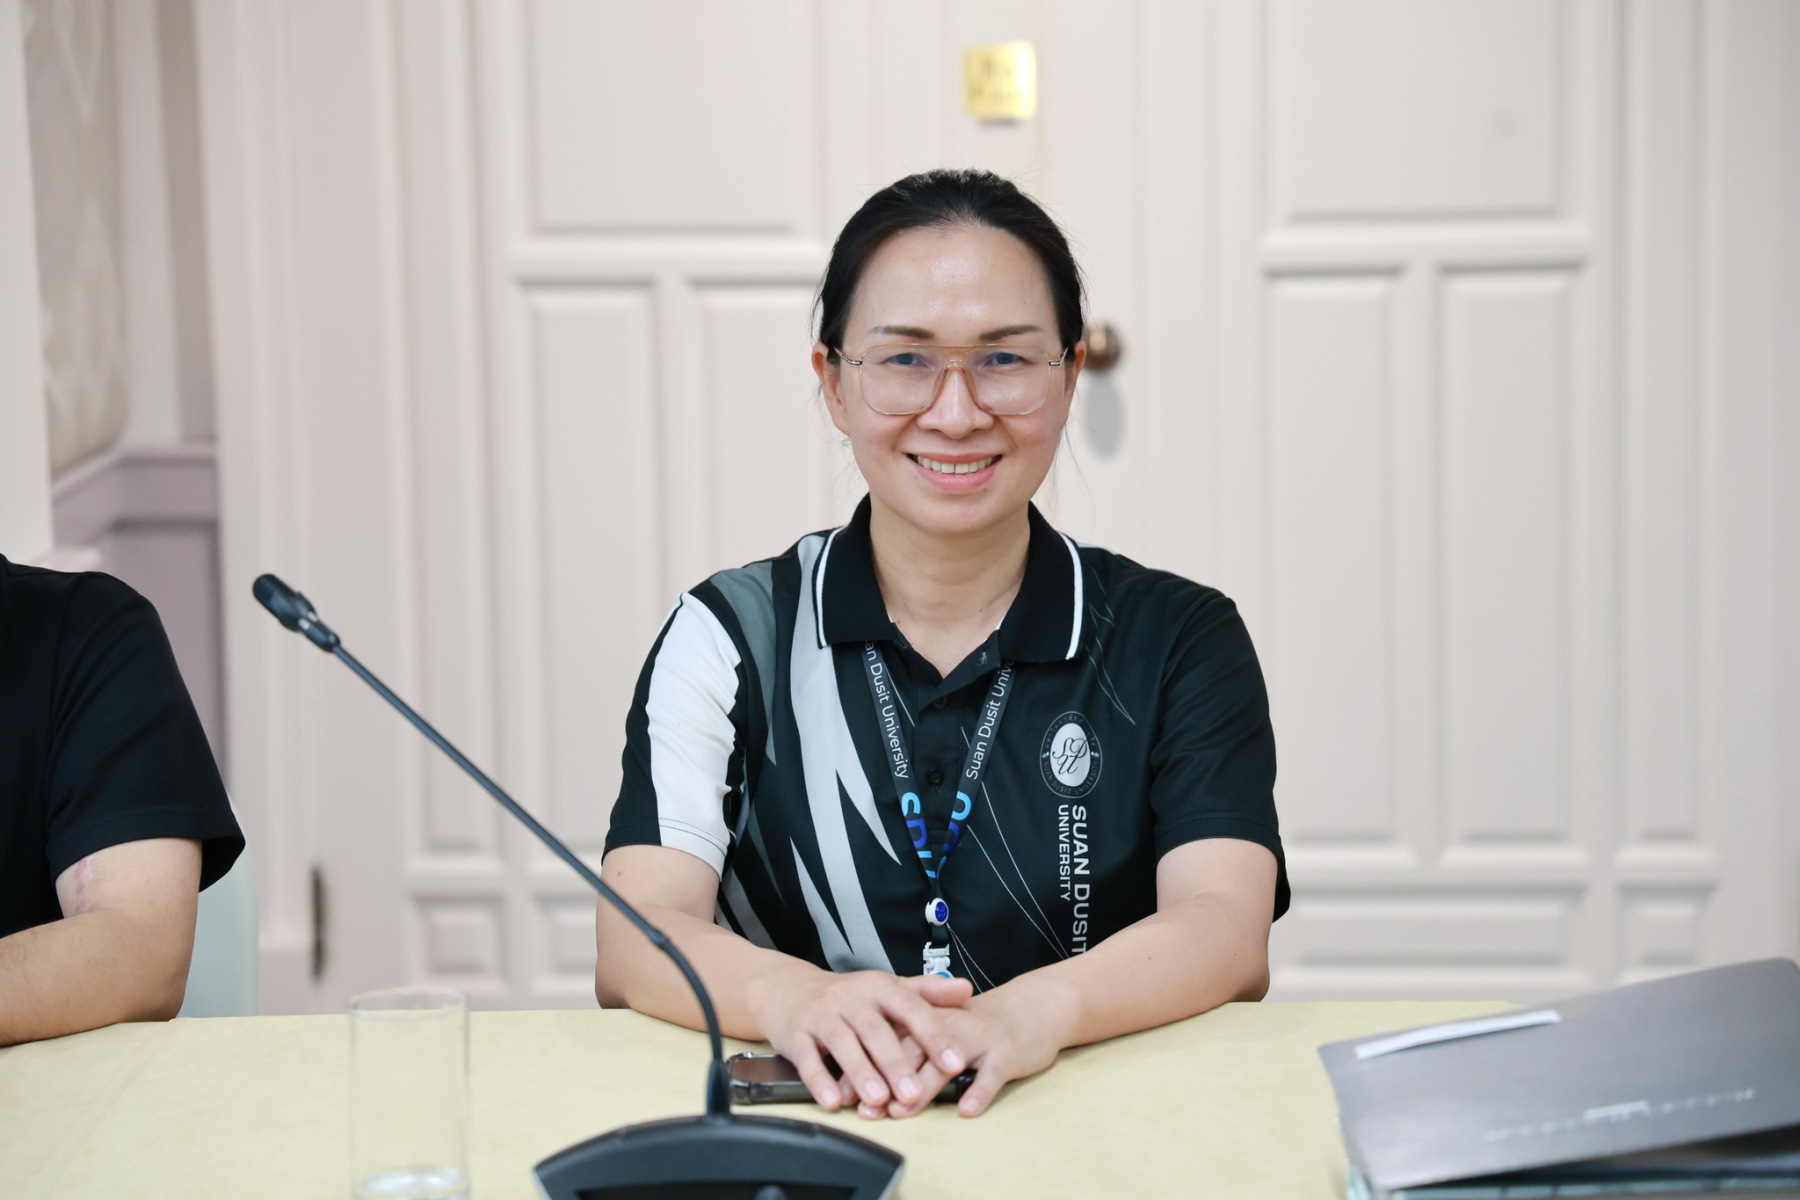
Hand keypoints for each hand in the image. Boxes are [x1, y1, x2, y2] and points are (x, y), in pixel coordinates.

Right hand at [747, 965, 972, 1114]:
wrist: (788, 989)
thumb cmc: (848, 996)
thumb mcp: (888, 988)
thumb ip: (927, 992)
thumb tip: (966, 989)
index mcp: (879, 987)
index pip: (911, 1008)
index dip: (933, 1036)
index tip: (954, 1063)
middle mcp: (850, 998)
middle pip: (875, 1031)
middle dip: (895, 1064)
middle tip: (914, 1094)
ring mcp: (821, 1015)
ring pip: (843, 1044)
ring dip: (860, 1073)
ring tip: (878, 1100)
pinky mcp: (796, 1034)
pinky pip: (808, 1058)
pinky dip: (820, 1080)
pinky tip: (834, 1101)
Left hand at [883, 978, 1075, 1118]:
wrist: (1028, 1009)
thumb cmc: (976, 1027)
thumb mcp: (937, 1032)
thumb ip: (907, 1053)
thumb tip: (866, 1084)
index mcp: (926, 1018)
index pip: (889, 1041)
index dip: (864, 1067)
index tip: (844, 1093)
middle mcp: (947, 1025)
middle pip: (910, 1053)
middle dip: (885, 1082)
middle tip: (866, 1108)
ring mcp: (977, 1038)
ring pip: (943, 1064)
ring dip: (921, 1089)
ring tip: (902, 1111)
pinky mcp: (1004, 1053)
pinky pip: (990, 1074)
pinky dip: (978, 1091)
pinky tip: (967, 1109)